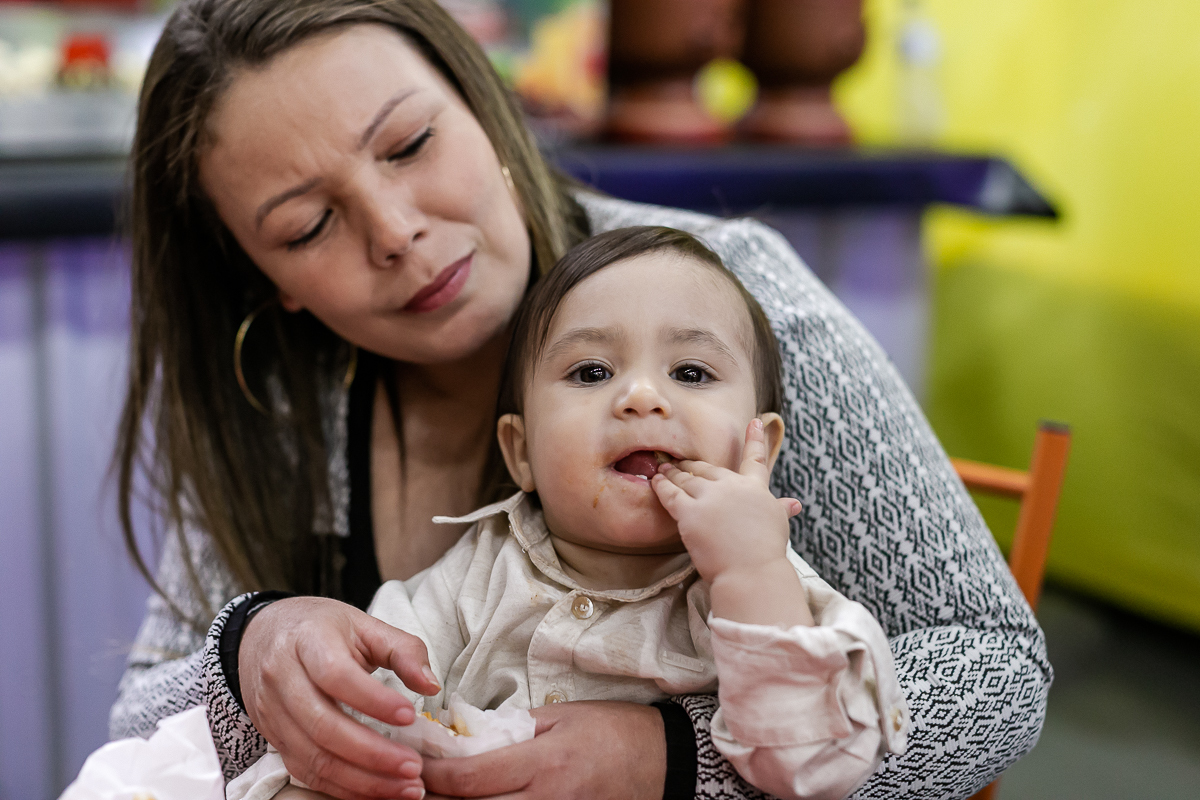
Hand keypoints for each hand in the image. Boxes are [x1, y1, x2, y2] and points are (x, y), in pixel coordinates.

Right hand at [239, 596, 441, 799]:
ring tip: (405, 787)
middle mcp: (282, 677)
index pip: (336, 675)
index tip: (410, 716)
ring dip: (362, 780)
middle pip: (323, 726)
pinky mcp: (273, 738)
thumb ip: (403, 651)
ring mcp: (272, 712)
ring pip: (314, 758)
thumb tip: (431, 685)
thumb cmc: (322, 628)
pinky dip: (343, 787)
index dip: (373, 700)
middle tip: (414, 767)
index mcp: (307, 640)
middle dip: (373, 754)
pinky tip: (376, 790)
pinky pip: (306, 772)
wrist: (264, 633)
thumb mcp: (365, 625)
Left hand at [422, 701, 664, 799]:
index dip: (432, 774)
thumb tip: (467, 737)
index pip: (470, 777)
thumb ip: (514, 729)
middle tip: (408, 786)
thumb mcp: (564, 716)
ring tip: (436, 798)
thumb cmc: (615, 731)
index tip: (412, 763)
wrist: (665, 763)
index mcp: (545, 762)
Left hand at [651, 418, 801, 582]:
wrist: (752, 572)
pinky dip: (661, 486)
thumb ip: (780, 509)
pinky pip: (670, 494)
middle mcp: (732, 487)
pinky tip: (654, 481)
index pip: (755, 460)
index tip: (755, 420)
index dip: (755, 438)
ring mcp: (710, 497)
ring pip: (686, 478)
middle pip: (708, 469)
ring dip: (673, 473)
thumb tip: (795, 504)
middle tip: (679, 461)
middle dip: (692, 465)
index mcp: (755, 489)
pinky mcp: (690, 512)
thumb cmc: (766, 553)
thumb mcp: (777, 525)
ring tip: (662, 468)